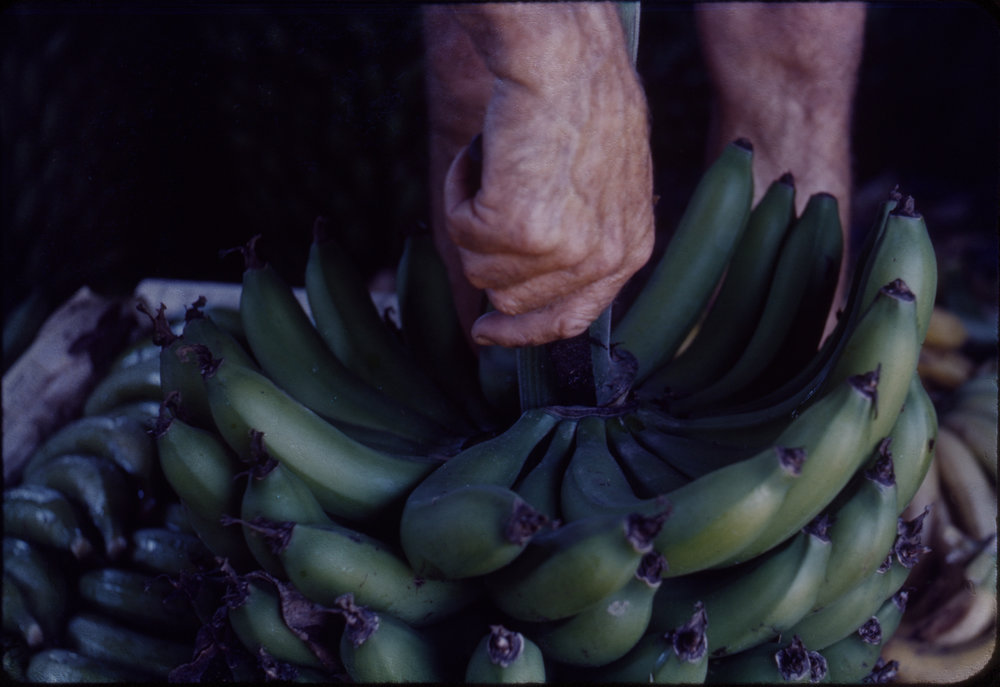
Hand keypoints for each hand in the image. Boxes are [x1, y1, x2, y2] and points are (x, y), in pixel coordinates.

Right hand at [442, 2, 654, 347]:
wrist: (565, 61)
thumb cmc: (583, 105)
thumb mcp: (605, 186)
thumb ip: (580, 240)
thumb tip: (520, 290)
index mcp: (628, 251)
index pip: (572, 319)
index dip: (524, 332)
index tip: (486, 332)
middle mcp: (600, 260)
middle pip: (510, 297)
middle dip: (491, 251)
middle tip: (495, 195)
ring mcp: (560, 250)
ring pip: (478, 266)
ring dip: (474, 213)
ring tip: (500, 163)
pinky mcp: (516, 230)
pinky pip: (458, 230)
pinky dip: (459, 188)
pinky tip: (485, 154)